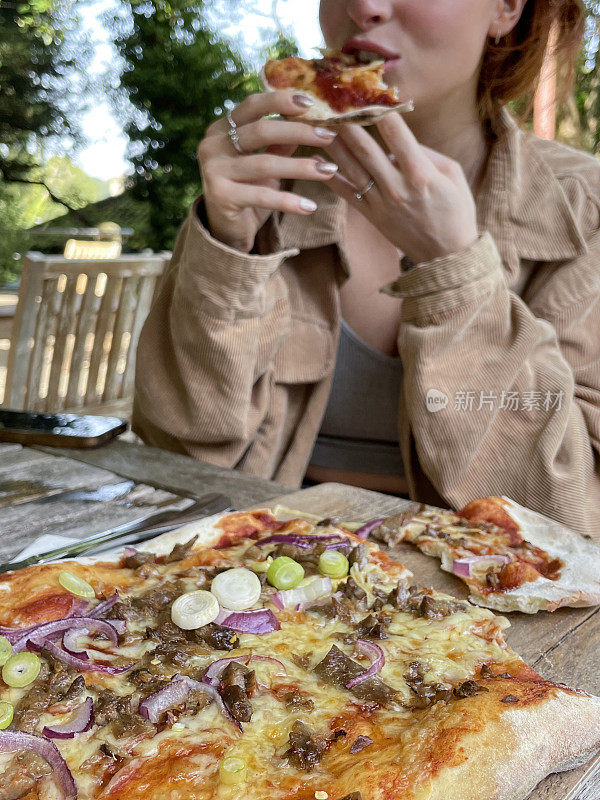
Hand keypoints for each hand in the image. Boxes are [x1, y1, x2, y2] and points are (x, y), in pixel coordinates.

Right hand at [198, 92, 338, 252]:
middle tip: (329, 136)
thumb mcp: (265, 164)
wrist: (226, 232)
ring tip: (329, 170)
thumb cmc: (247, 192)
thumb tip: (311, 123)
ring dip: (301, 167)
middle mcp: (212, 145)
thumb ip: (280, 144)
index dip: (280, 100)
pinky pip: (262, 195)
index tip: (311, 103)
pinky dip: (288, 201)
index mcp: (221, 129)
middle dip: (299, 131)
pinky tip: (310, 206)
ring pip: (265, 163)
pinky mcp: (221, 196)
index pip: (252, 106)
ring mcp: (214, 170)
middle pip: (261, 130)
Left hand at [323, 113, 478, 263]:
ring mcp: (381, 203)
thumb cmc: (456, 211)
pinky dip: (330, 175)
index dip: (380, 110)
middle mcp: (396, 187)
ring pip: (351, 168)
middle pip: (366, 149)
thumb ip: (427, 153)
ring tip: (317, 122)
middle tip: (330, 100)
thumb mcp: (453, 175)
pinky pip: (346, 193)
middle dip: (347, 122)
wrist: (447, 255)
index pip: (396, 134)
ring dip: (333, 143)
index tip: (367, 90)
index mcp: (420, 174)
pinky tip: (315, 158)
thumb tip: (400, 140)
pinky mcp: (371, 216)